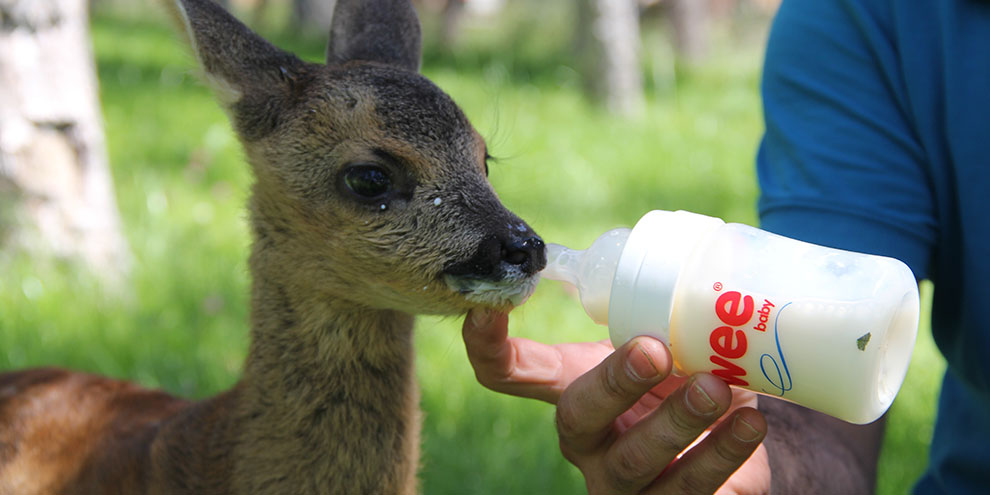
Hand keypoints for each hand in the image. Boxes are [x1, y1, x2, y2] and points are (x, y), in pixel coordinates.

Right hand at [462, 309, 770, 493]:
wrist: (733, 444)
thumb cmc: (683, 385)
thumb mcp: (661, 349)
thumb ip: (655, 317)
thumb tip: (674, 256)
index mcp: (574, 393)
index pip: (509, 372)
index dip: (487, 345)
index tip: (488, 306)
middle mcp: (590, 444)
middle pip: (580, 421)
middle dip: (616, 384)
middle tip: (656, 350)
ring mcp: (627, 487)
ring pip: (637, 467)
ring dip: (680, 426)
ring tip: (722, 391)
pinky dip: (724, 459)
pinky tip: (749, 424)